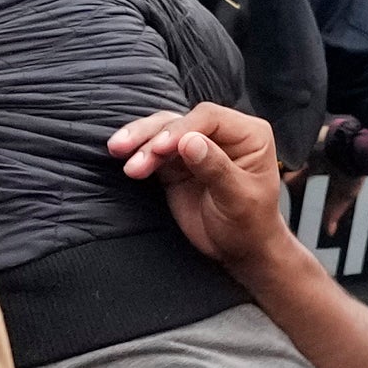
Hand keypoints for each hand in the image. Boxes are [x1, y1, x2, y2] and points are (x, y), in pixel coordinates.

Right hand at [107, 104, 290, 271]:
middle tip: (129, 152)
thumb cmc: (249, 224)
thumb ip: (215, 169)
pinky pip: (153, 150)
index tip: (161, 148)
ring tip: (118, 152)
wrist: (239, 249)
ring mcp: (196, 145)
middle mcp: (221, 133)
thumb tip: (189, 142)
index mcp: (248, 133)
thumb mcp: (238, 199)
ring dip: (139, 140)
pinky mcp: (176, 162)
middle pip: (181, 120)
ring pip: (162, 130)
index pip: (209, 118)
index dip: (183, 128)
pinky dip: (137, 153)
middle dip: (153, 135)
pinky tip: (123, 159)